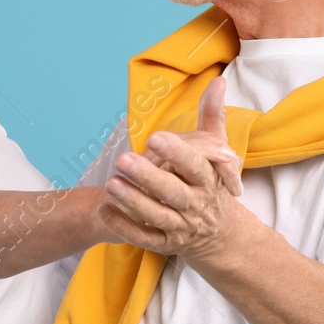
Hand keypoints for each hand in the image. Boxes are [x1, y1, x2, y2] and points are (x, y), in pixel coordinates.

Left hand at [102, 76, 245, 259]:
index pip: (194, 165)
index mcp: (208, 180)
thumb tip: (219, 80)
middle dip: (148, 177)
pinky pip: (143, 236)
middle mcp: (195, 205)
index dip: (176, 152)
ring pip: (155, 216)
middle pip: (173, 192)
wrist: (219, 234)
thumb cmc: (211, 183)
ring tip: (110, 184)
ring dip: (133, 201)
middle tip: (122, 160)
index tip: (155, 137)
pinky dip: (123, 225)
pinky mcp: (164, 243)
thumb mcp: (216, 152)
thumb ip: (212, 117)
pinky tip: (104, 209)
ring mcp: (180, 226)